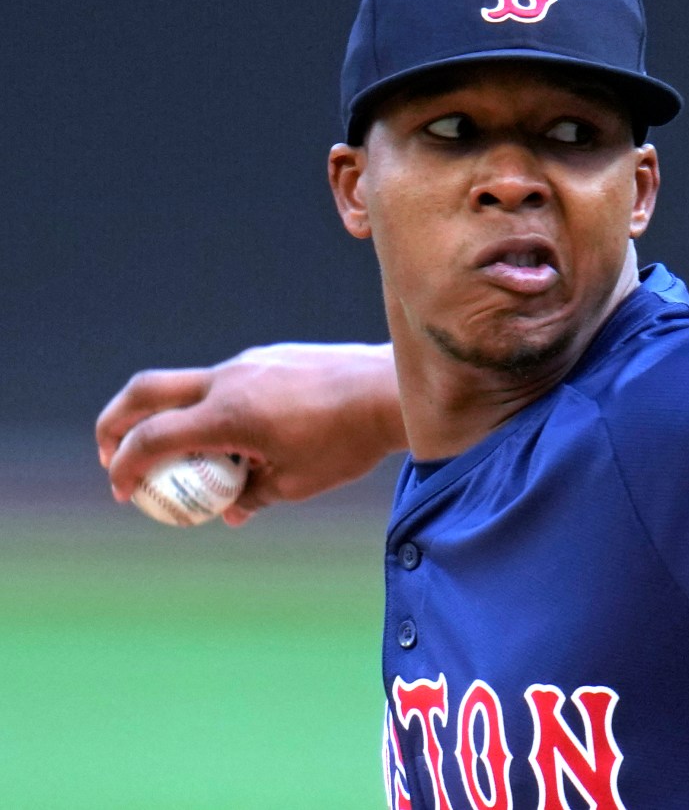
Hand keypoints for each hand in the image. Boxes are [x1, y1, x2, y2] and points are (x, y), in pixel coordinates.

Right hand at [97, 342, 405, 524]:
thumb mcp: (295, 483)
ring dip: (176, 418)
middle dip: (117, 423)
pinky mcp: (272, 357)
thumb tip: (230, 513)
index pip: (151, 438)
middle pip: (146, 391)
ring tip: (195, 460)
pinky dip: (216, 409)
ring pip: (190, 386)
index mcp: (227, 414)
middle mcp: (229, 379)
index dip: (125, 467)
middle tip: (114, 456)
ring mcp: (250, 362)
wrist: (391, 390)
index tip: (123, 491)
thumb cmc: (347, 441)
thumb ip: (251, 497)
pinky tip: (244, 438)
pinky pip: (228, 382)